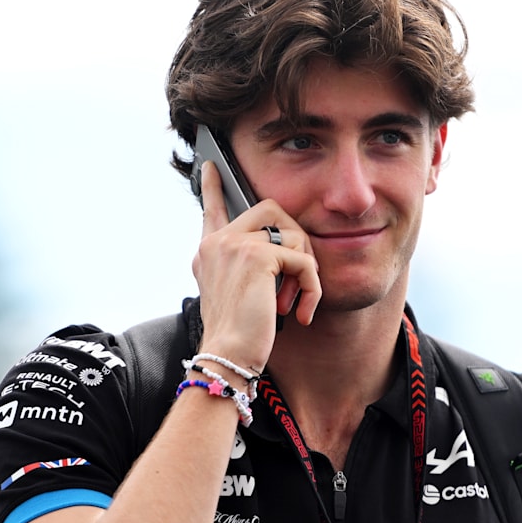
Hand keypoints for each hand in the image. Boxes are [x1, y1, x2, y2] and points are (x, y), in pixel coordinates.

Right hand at [192, 161, 320, 370]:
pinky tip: (303, 312)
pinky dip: (312, 287)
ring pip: (292, 233)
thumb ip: (246, 268)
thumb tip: (279, 252)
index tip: (211, 165)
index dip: (213, 187)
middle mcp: (217, 242)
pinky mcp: (257, 256)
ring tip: (294, 301)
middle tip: (300, 274)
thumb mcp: (236, 295)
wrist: (228, 356)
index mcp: (209, 251)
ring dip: (305, 269)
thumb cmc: (238, 336)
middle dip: (296, 239)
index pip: (211, 208)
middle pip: (271, 209)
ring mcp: (234, 245)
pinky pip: (303, 261)